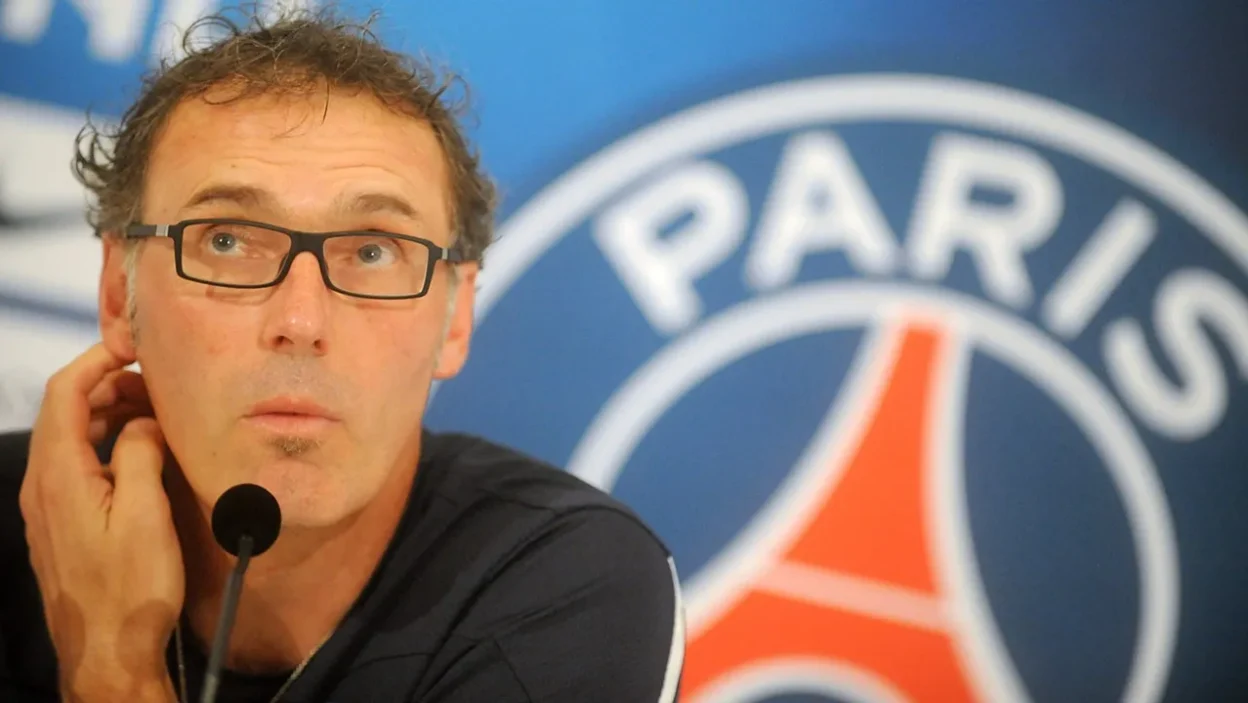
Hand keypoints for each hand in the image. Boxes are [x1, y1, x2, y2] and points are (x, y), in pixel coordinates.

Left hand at [19, 343, 182, 701]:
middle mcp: (44, 486)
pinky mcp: (61, 525)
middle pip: (66, 412)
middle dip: (111, 387)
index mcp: (58, 475)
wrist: (108, 651)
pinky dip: (107, 446)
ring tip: (158, 416)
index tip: (136, 349)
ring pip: (72, 439)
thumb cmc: (131, 588)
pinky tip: (142, 456)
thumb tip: (143, 422)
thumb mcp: (145, 515)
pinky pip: (77, 467)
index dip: (98, 361)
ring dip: (110, 417)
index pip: (65, 393)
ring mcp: (49, 507)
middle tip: (161, 386)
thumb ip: (140, 455)